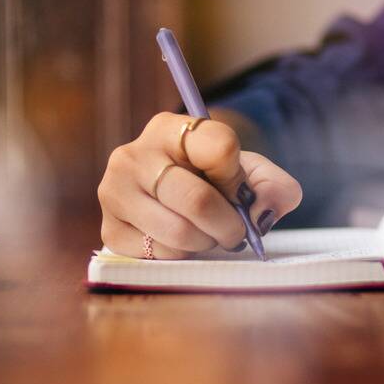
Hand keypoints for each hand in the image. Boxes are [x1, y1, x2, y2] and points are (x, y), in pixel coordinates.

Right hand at [98, 112, 301, 258]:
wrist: (175, 198)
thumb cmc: (216, 182)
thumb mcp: (251, 174)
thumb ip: (274, 188)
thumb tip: (258, 214)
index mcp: (170, 128)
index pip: (220, 147)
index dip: (239, 178)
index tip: (240, 189)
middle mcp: (133, 155)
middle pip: (198, 200)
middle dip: (228, 225)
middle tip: (234, 232)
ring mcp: (114, 192)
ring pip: (178, 232)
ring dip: (205, 242)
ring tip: (206, 233)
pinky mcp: (109, 229)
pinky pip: (159, 254)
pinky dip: (181, 255)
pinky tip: (180, 241)